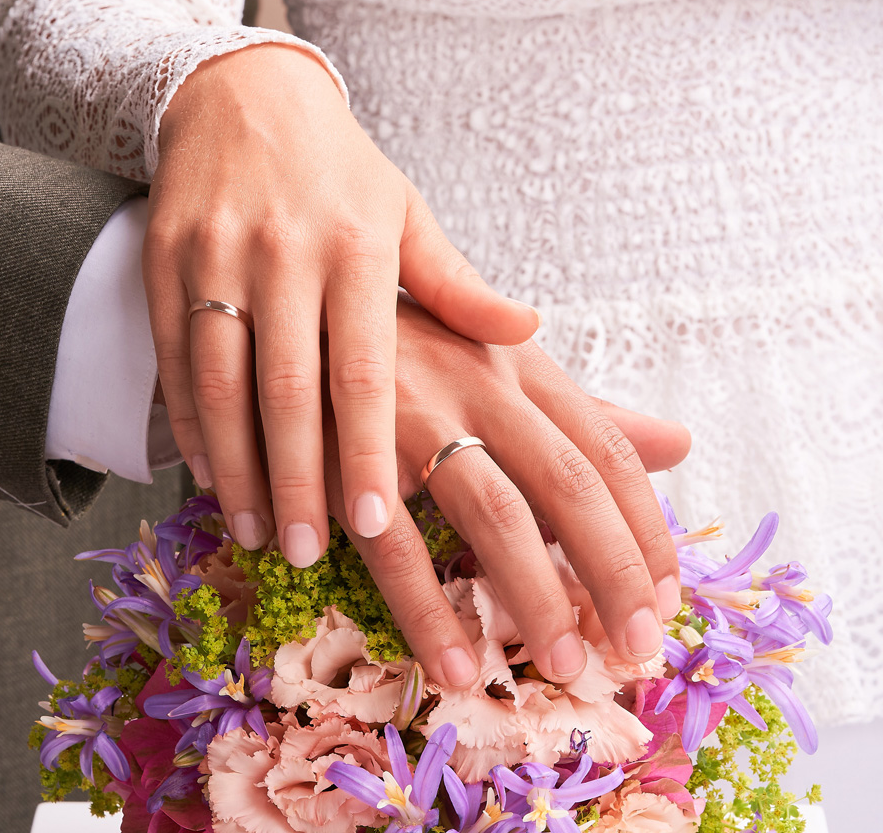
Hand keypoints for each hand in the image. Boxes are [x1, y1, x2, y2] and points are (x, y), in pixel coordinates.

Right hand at [144, 44, 537, 565]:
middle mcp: (284, 250)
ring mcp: (216, 252)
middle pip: (286, 388)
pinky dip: (185, 419)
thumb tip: (528, 329)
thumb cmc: (339, 169)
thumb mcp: (405, 212)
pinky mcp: (164, 256)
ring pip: (218, 379)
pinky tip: (204, 471)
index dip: (367, 450)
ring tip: (254, 529)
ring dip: (234, 465)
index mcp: (357, 243)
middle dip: (295, 479)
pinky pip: (171, 352)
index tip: (375, 524)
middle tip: (303, 552)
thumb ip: (458, 284)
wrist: (243, 93)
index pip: (363, 367)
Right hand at [322, 297, 690, 689]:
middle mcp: (477, 384)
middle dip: (614, 570)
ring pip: (494, 513)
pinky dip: (426, 610)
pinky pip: (393, 543)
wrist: (297, 313)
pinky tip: (455, 664)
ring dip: (536, 597)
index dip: (645, 529)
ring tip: (566, 663)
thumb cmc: (406, 345)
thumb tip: (679, 442)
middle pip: (569, 482)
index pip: (606, 449)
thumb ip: (582, 410)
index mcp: (519, 364)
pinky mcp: (347, 455)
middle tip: (640, 647)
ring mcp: (412, 415)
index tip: (667, 596)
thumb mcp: (497, 361)